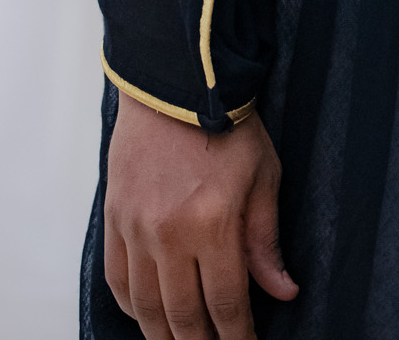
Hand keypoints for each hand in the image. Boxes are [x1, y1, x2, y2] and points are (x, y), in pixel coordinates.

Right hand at [105, 95, 298, 338]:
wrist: (176, 83)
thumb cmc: (227, 124)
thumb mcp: (264, 175)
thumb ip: (266, 240)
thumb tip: (283, 291)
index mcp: (212, 224)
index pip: (226, 303)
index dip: (238, 335)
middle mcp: (168, 234)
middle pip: (183, 315)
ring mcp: (136, 228)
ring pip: (146, 306)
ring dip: (164, 334)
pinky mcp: (115, 217)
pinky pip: (117, 279)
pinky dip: (132, 306)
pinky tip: (149, 315)